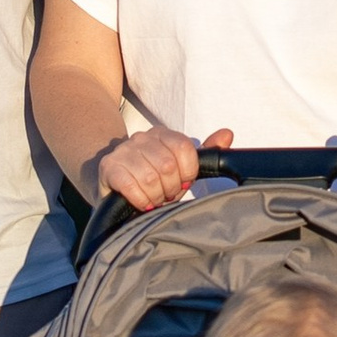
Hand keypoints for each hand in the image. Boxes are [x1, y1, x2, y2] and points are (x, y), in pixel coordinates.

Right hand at [95, 123, 229, 212]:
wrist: (114, 184)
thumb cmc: (153, 179)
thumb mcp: (181, 168)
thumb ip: (206, 152)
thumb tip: (227, 134)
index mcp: (163, 134)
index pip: (185, 148)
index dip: (188, 172)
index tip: (182, 183)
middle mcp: (142, 137)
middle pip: (168, 165)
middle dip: (170, 188)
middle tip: (165, 195)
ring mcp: (123, 151)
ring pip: (150, 177)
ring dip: (155, 196)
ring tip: (154, 199)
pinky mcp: (109, 167)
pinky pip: (131, 185)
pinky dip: (140, 200)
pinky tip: (141, 202)